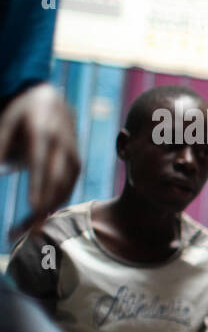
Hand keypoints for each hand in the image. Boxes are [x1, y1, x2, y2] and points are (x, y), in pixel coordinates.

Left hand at [0, 83, 78, 239]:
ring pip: (65, 189)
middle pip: (57, 182)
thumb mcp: (5, 123)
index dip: (39, 187)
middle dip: (44, 209)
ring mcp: (72, 155)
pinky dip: (54, 204)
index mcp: (43, 132)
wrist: (51, 99)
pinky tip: (38, 215)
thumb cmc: (21, 112)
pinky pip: (68, 189)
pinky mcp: (76, 164)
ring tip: (25, 230)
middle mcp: (63, 145)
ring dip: (47, 212)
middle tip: (29, 233)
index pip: (41, 164)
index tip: (33, 208)